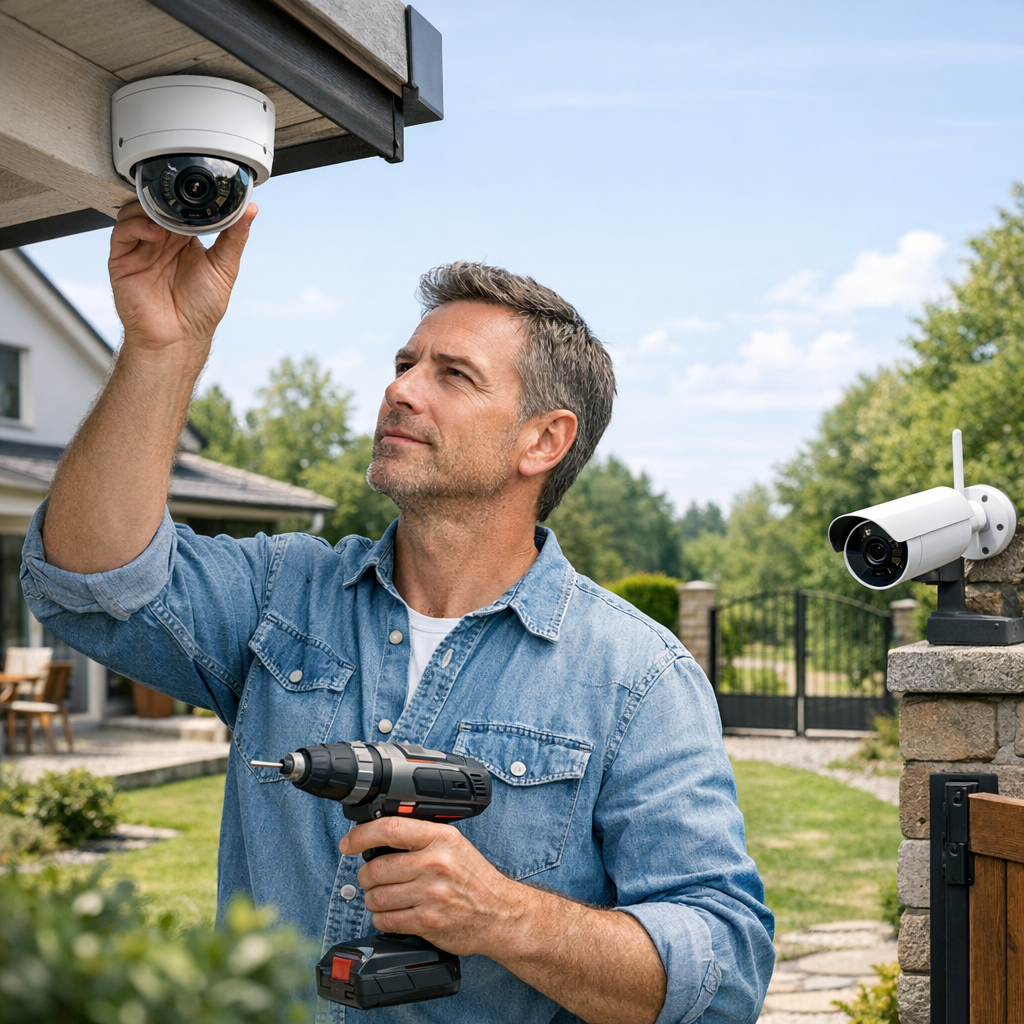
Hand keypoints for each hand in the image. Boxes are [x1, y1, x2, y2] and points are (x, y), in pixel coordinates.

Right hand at [108, 200, 256, 354]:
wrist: (178, 338)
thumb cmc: (201, 310)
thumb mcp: (224, 269)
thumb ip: (234, 238)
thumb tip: (250, 211)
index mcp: (185, 241)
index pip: (181, 208)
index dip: (189, 197)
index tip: (201, 189)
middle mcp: (161, 241)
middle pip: (157, 204)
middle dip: (168, 198)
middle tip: (182, 199)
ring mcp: (141, 248)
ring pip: (136, 211)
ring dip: (152, 208)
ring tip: (169, 217)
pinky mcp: (122, 259)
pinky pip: (123, 231)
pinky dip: (137, 225)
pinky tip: (154, 232)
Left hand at [340, 818, 520, 955]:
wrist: (498, 913)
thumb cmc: (474, 878)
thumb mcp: (453, 844)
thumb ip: (421, 837)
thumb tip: (378, 835)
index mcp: (441, 838)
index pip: (390, 829)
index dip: (361, 835)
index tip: (348, 843)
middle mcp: (436, 864)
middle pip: (376, 868)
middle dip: (366, 876)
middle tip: (371, 878)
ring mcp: (432, 894)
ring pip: (377, 896)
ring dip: (373, 899)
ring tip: (383, 896)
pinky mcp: (428, 922)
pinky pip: (386, 920)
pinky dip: (382, 918)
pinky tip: (393, 913)